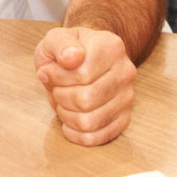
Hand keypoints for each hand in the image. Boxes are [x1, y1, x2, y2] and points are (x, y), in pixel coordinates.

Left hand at [34, 26, 136, 145]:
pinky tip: (69, 120)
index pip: (82, 75)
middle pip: (85, 100)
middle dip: (61, 97)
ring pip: (90, 122)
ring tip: (63, 102)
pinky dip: (77, 134)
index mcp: (111, 47)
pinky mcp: (124, 118)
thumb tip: (70, 58)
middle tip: (57, 88)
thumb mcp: (57, 38)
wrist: (85, 56)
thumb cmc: (68, 49)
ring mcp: (127, 97)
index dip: (58, 78)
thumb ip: (61, 44)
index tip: (49, 71)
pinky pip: (97, 137)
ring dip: (67, 115)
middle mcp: (125, 72)